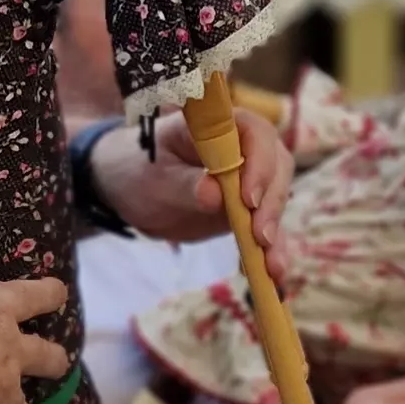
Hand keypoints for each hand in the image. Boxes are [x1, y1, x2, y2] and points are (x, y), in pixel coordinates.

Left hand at [109, 108, 293, 253]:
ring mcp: (249, 180)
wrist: (127, 187)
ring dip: (277, 234)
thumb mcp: (153, 177)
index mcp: (219, 126)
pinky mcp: (247, 210)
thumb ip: (184, 184)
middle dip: (272, 203)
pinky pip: (265, 228)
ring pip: (276, 200)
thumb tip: (214, 195)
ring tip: (272, 267)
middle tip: (260, 237)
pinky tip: (273, 277)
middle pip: (276, 167)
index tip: (247, 199)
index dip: (258, 163)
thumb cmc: (137, 169)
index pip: (254, 133)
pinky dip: (270, 252)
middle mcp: (243, 148)